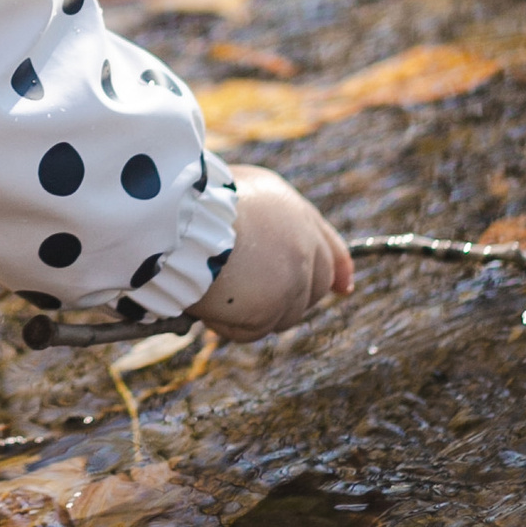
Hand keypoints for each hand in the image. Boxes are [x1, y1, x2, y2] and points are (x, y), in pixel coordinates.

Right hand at [193, 165, 351, 338]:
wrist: (182, 215)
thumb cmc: (192, 201)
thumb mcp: (234, 195)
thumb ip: (260, 222)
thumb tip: (252, 253)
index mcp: (293, 211)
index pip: (330, 247)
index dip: (337, 270)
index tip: (343, 287)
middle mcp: (303, 243)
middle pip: (311, 290)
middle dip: (283, 300)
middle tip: (244, 297)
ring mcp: (293, 277)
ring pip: (281, 315)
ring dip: (249, 312)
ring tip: (213, 287)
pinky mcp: (274, 305)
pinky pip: (251, 331)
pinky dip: (228, 324)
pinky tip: (208, 301)